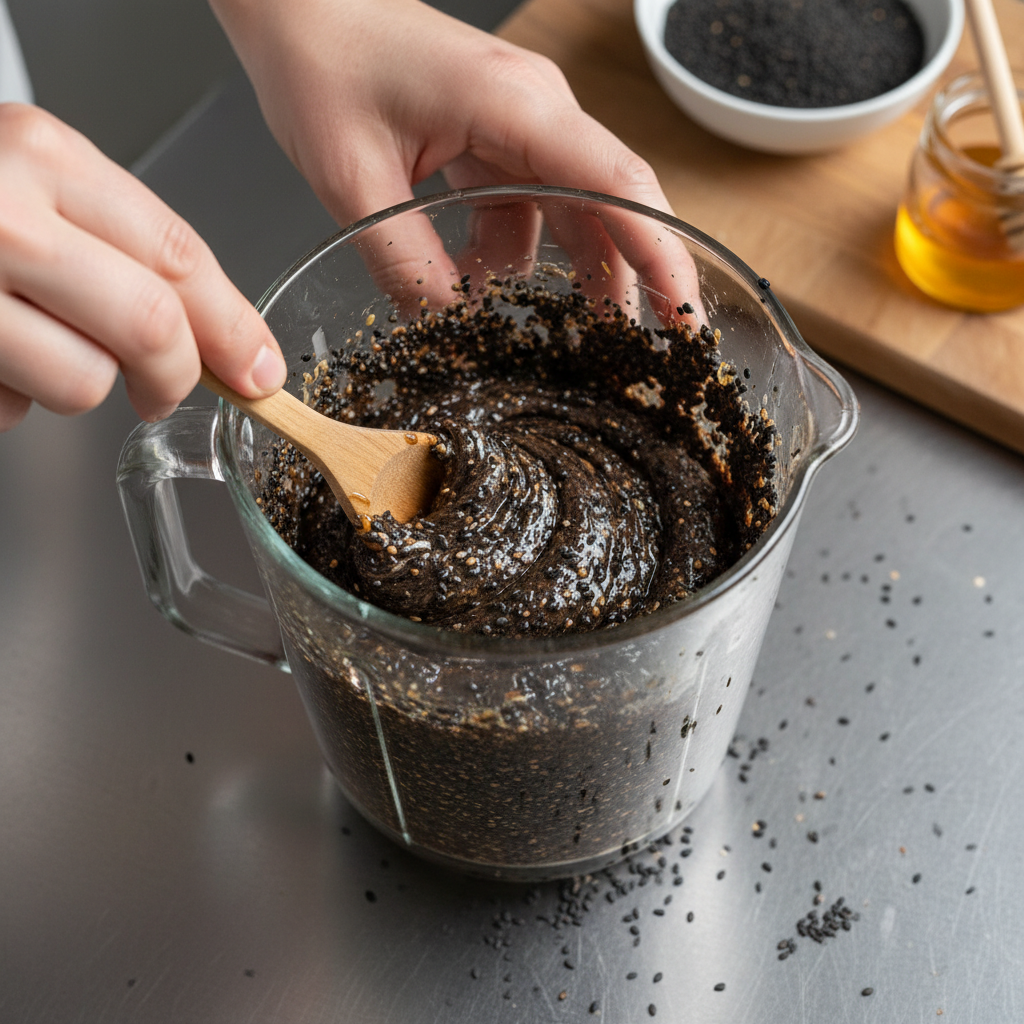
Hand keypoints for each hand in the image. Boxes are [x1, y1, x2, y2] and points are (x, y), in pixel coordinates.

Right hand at [0, 104, 285, 430]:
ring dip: (79, 385)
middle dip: (176, 375)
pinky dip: (14, 395)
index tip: (260, 367)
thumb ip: (129, 247)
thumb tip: (229, 340)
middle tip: (166, 389)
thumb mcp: (41, 179)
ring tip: (39, 346)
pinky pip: (10, 407)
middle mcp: (0, 217)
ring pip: (82, 381)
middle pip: (149, 327)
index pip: (178, 258)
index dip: (234, 326)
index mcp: (42, 156)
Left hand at [210, 0, 702, 321]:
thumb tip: (451, 324)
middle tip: (636, 355)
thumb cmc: (322, 61)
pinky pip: (526, 208)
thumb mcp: (353, 179)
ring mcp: (521, 124)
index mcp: (517, 105)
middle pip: (611, 204)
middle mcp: (536, 111)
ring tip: (556, 338)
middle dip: (630, 280)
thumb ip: (405, 262)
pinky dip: (508, 254)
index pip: (616, 183)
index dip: (661, 254)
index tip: (683, 316)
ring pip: (571, 213)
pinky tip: (476, 283)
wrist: (297, 9)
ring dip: (562, 276)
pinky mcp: (497, 138)